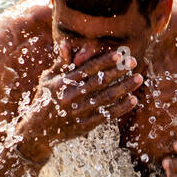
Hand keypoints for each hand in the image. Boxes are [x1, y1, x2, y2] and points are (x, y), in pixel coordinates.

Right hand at [19, 44, 143, 156]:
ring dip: (124, 87)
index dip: (104, 61)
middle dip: (118, 71)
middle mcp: (71, 97)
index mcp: (63, 83)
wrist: (37, 132)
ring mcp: (79, 112)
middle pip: (100, 81)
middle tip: (133, 62)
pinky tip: (133, 99)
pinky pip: (106, 115)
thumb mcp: (48, 79)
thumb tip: (66, 44)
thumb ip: (60, 63)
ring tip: (139, 78)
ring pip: (106, 98)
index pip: (87, 69)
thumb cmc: (44, 99)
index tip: (119, 54)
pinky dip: (120, 108)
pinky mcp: (85, 126)